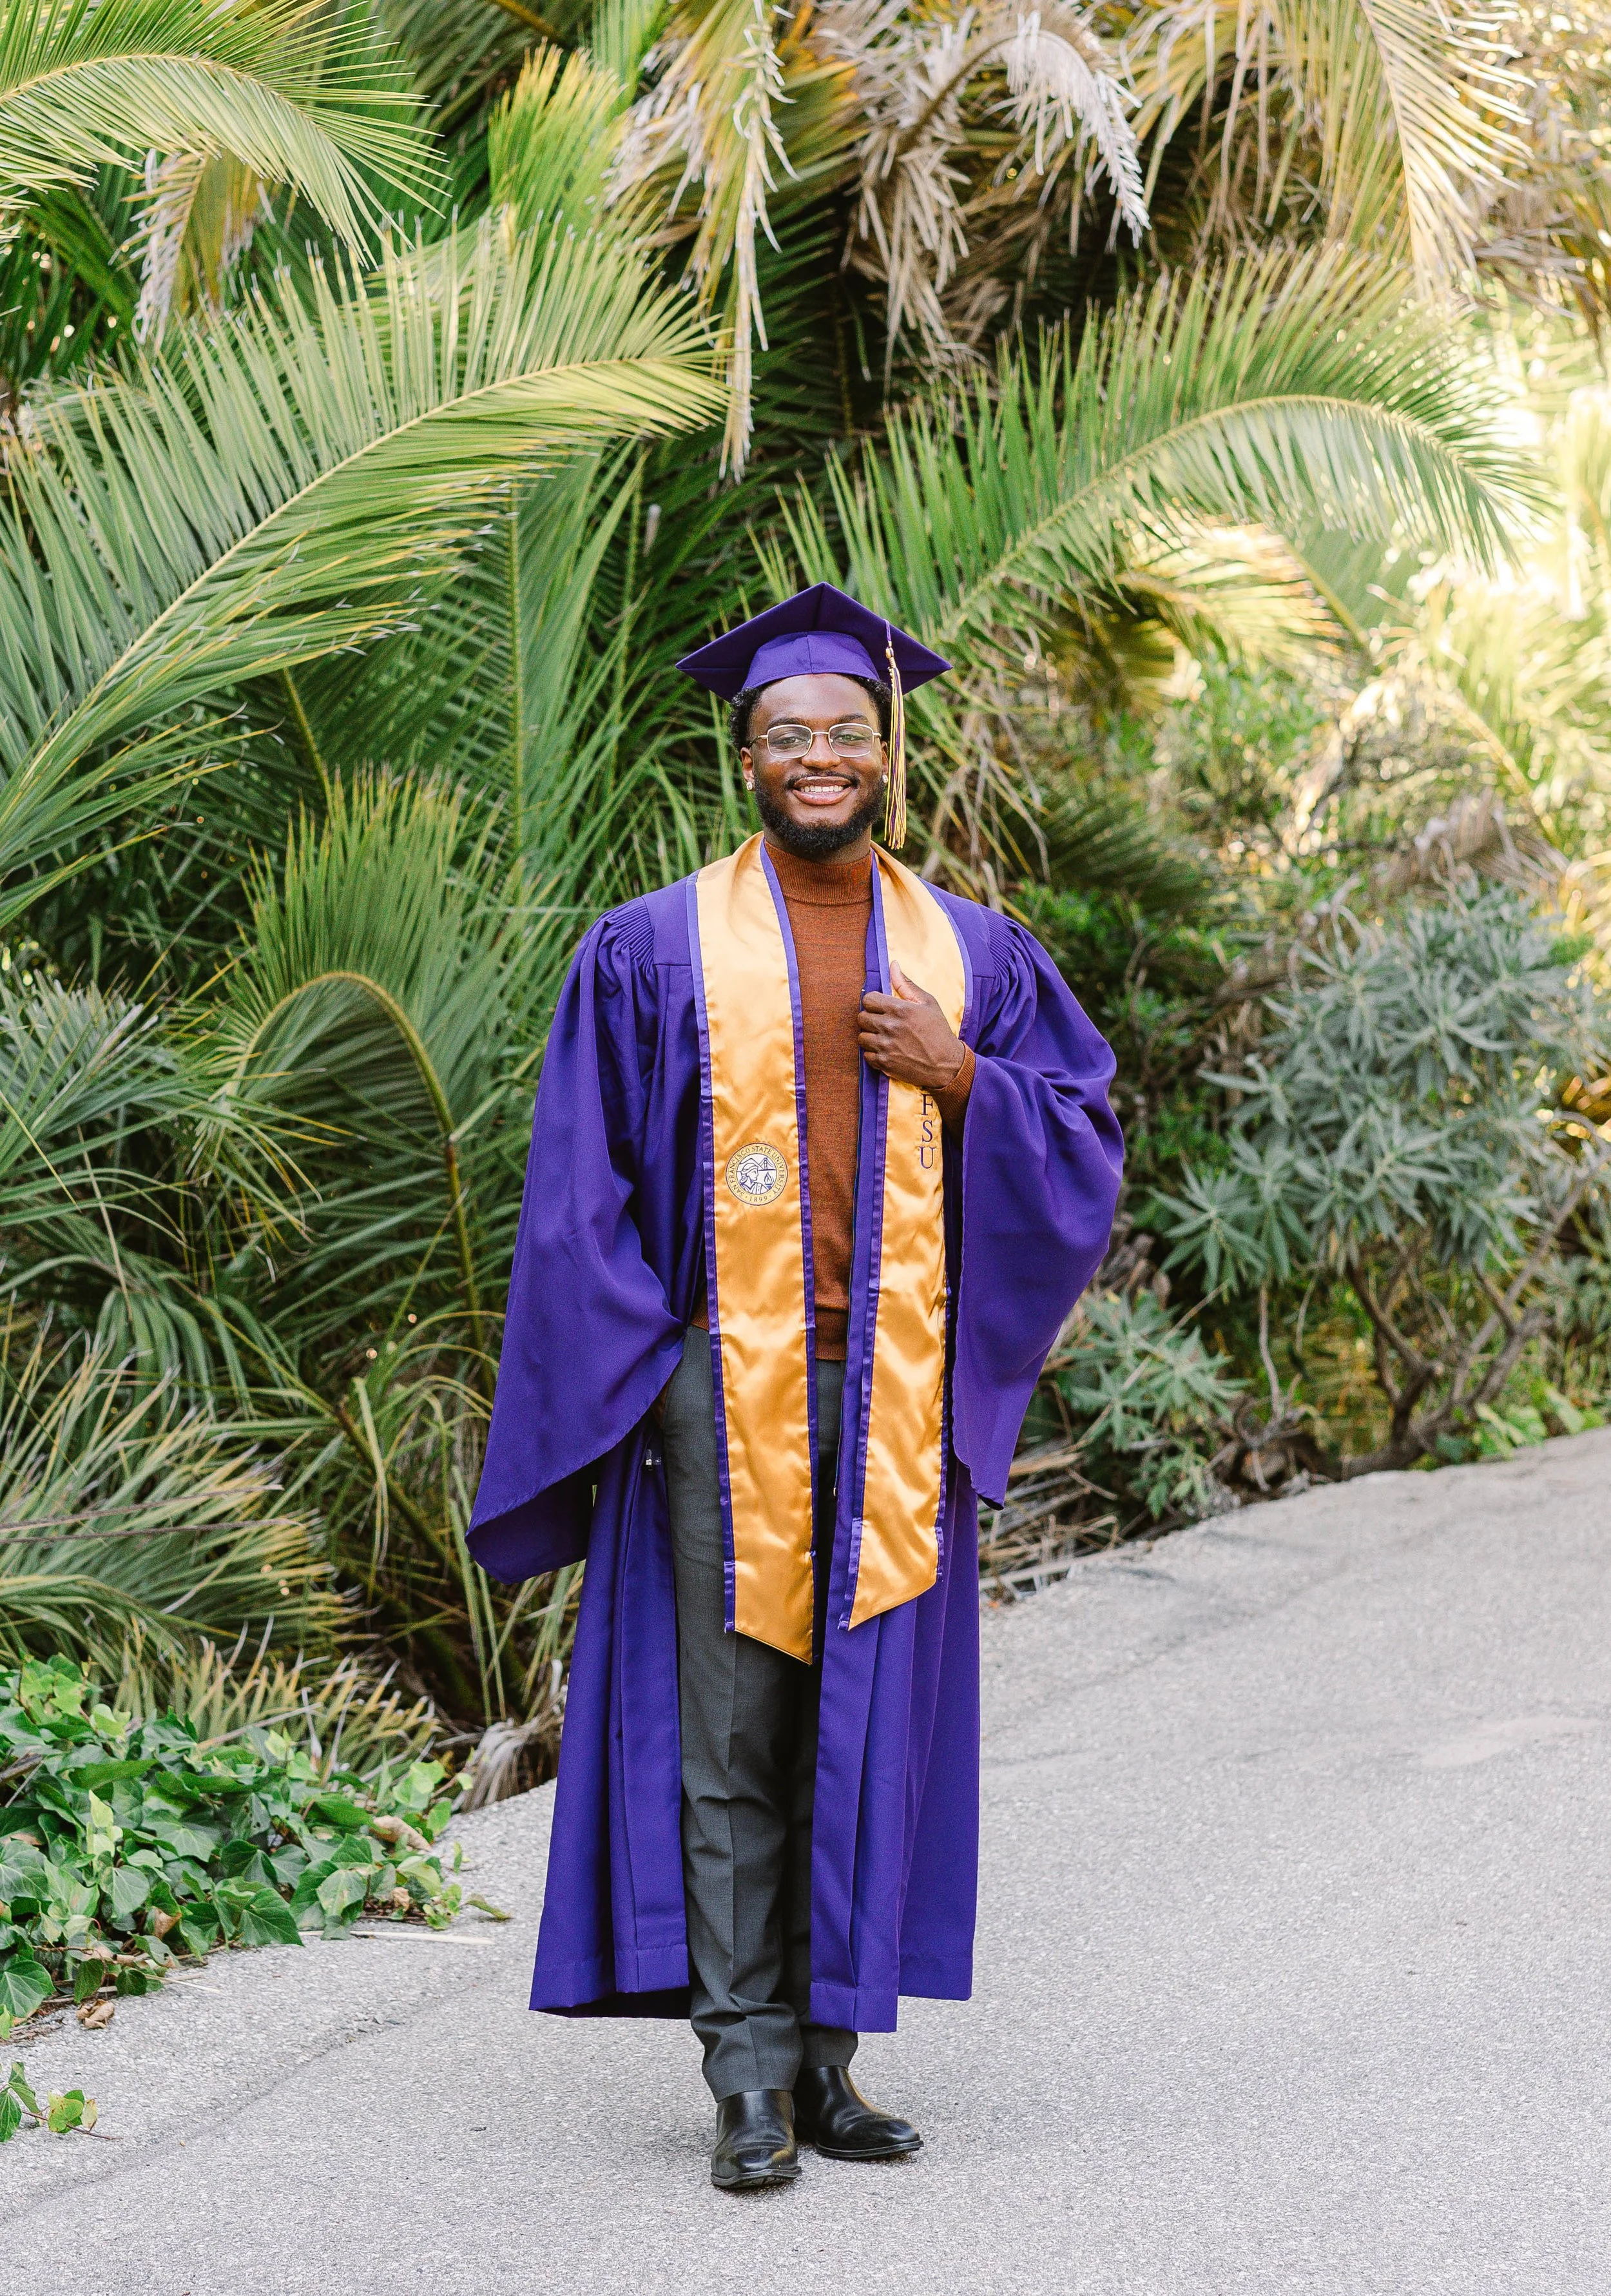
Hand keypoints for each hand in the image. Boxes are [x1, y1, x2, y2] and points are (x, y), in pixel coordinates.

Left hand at [858, 959, 966, 1092]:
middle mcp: (890, 1026)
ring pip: (861, 1037)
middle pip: (861, 1017)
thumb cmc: (938, 1031)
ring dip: (870, 1036)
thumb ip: (906, 984)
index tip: (881, 1008)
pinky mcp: (884, 1063)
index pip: (868, 999)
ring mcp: (886, 1046)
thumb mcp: (928, 1003)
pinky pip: (866, 1055)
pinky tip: (887, 1051)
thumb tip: (893, 964)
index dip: (873, 1003)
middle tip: (883, 1023)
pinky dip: (874, 1053)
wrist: (946, 1064)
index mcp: (900, 1009)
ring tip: (884, 1037)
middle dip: (870, 1018)